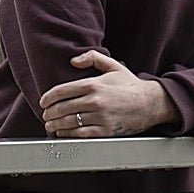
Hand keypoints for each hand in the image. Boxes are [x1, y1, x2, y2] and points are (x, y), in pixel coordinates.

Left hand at [40, 50, 179, 137]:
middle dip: (49, 113)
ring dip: (55, 125)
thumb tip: (73, 60)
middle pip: (62, 108)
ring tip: (50, 125)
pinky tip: (63, 133)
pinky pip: (81, 134)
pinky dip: (68, 134)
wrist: (150, 103)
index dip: (48, 97)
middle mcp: (95, 100)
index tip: (43, 102)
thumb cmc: (130, 85)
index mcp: (94, 84)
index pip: (62, 91)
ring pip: (69, 122)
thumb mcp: (113, 65)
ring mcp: (100, 116)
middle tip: (45, 115)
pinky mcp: (105, 131)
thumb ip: (92, 58)